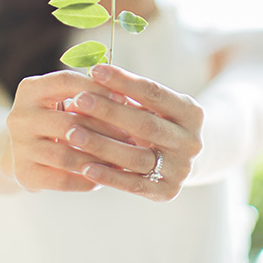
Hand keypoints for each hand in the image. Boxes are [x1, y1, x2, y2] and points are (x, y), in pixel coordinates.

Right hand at [6, 70, 133, 191]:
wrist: (27, 151)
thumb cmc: (58, 118)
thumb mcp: (66, 99)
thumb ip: (90, 94)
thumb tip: (126, 95)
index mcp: (30, 89)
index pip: (66, 82)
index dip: (96, 88)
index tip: (124, 97)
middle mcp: (19, 116)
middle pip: (68, 121)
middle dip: (103, 129)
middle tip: (130, 136)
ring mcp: (19, 146)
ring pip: (66, 155)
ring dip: (98, 159)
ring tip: (122, 160)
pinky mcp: (24, 173)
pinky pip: (62, 180)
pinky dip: (86, 181)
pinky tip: (103, 178)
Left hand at [65, 64, 203, 201]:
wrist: (189, 161)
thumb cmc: (161, 123)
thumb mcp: (156, 106)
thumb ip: (130, 95)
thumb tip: (92, 78)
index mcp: (191, 113)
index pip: (153, 93)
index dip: (123, 81)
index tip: (95, 70)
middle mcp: (191, 141)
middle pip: (144, 124)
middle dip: (108, 111)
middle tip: (78, 100)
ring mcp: (181, 169)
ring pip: (136, 156)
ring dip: (101, 144)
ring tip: (72, 132)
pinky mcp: (167, 192)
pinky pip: (133, 184)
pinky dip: (108, 176)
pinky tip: (84, 167)